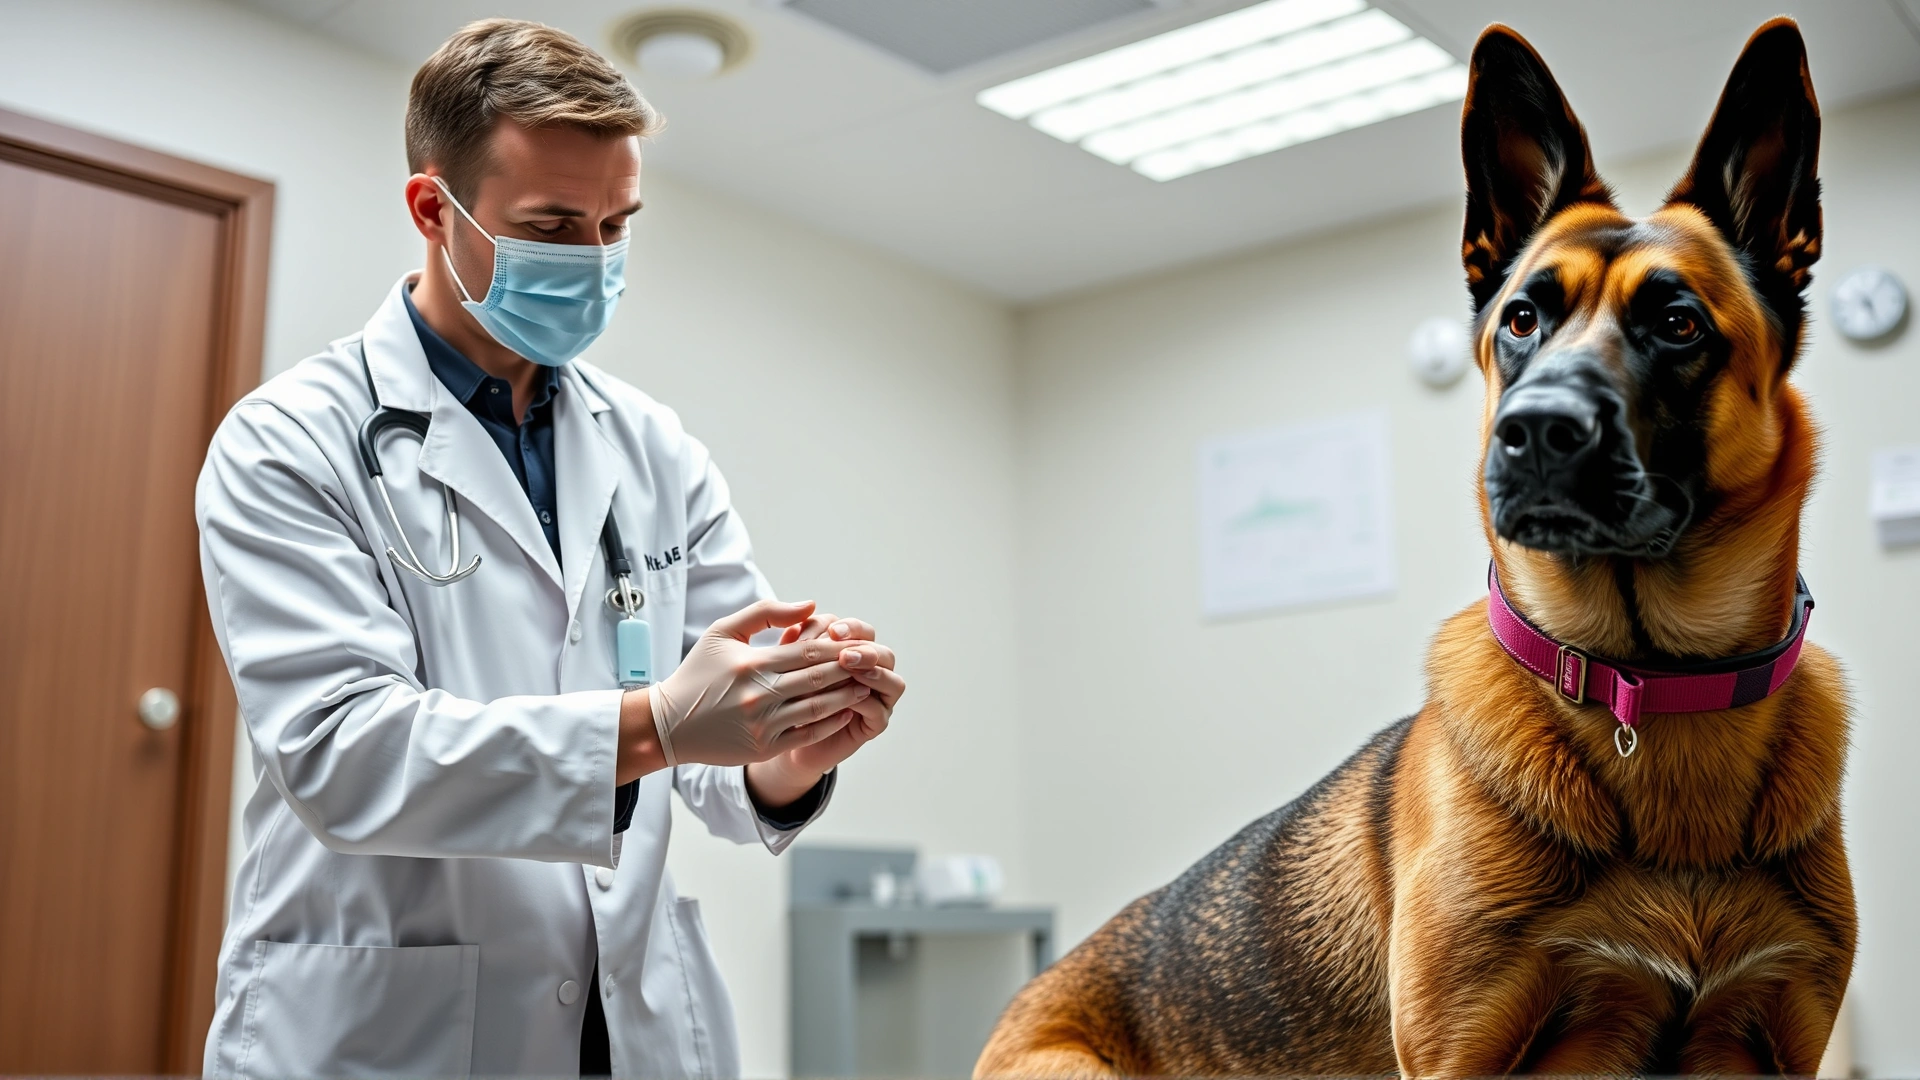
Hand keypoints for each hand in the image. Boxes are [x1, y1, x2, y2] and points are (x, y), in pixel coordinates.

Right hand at [649, 599, 872, 766]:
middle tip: (872, 663)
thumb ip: (766, 614)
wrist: (669, 723)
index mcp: (751, 663)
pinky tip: (845, 713)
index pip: (807, 651)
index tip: (859, 643)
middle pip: (818, 678)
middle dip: (849, 670)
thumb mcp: (723, 632)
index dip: (838, 647)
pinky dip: (829, 723)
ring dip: (846, 697)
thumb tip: (811, 606)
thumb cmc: (699, 672)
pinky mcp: (763, 747)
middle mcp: (758, 694)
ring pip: (817, 708)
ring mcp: (762, 724)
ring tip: (865, 686)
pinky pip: (806, 734)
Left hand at [749, 615, 903, 803]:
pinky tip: (847, 700)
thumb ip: (795, 638)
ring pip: (893, 680)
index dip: (849, 628)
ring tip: (851, 671)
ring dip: (874, 673)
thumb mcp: (785, 663)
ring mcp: (876, 699)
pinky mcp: (873, 724)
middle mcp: (870, 673)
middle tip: (844, 653)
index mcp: (852, 652)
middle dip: (865, 649)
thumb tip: (804, 610)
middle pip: (883, 652)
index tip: (830, 631)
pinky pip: (880, 711)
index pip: (860, 631)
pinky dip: (866, 703)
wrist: (782, 734)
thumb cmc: (784, 695)